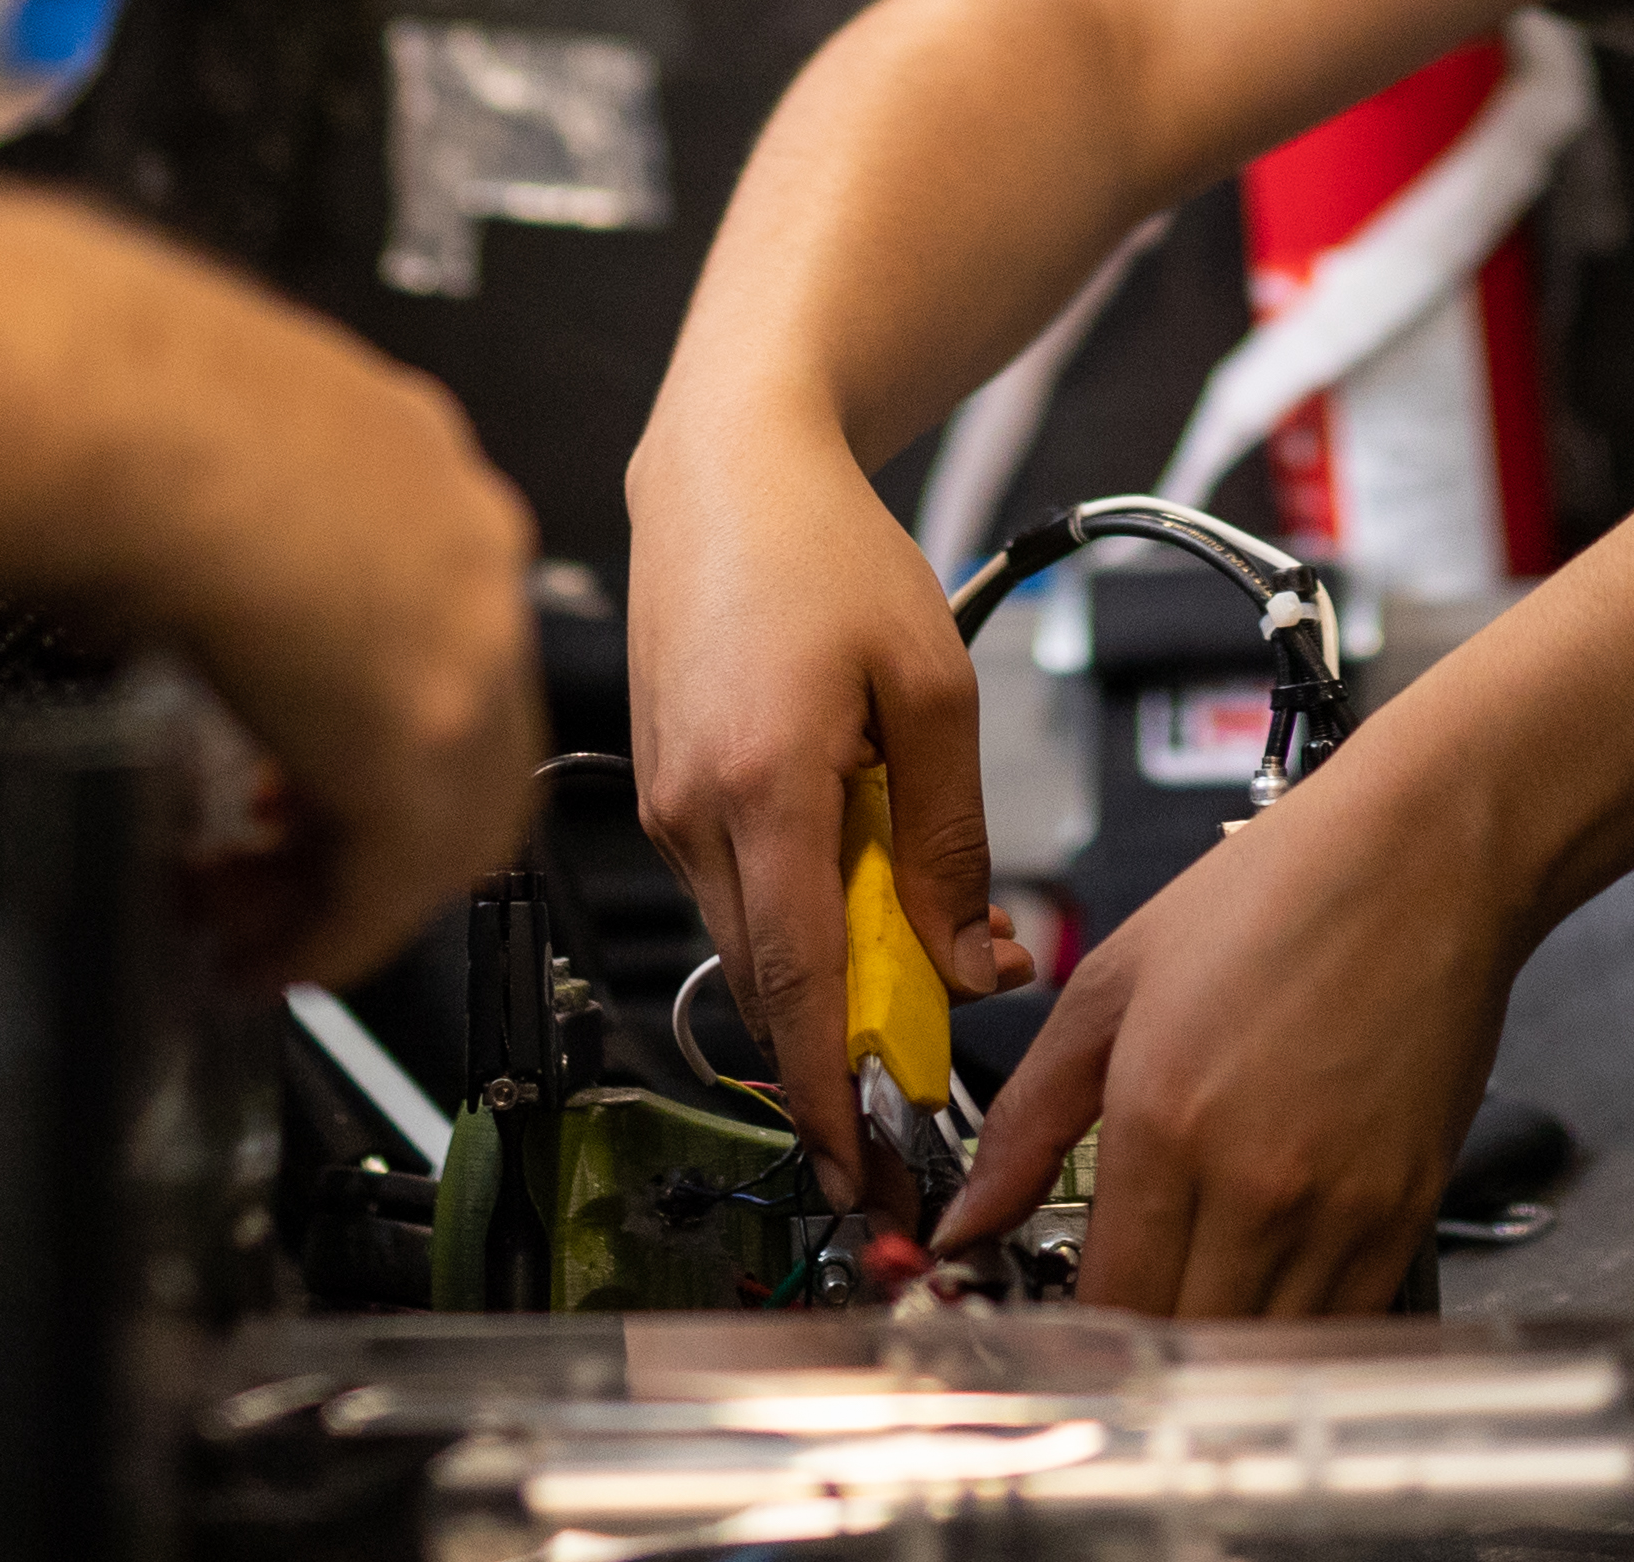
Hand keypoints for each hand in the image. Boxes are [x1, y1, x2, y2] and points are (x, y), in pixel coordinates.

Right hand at [131, 261, 543, 982]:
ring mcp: (467, 642)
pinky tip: (258, 955)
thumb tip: (130, 590)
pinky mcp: (424, 734)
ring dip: (347, 888)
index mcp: (415, 468)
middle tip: (272, 865)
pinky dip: (330, 936)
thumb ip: (206, 534)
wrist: (131, 406)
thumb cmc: (129, 401)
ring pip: (451, 819)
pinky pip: (396, 878)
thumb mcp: (201, 459)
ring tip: (246, 923)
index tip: (295, 773)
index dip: (363, 720)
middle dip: (366, 819)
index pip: (437, 635)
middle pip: (469, 737)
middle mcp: (468, 552)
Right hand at [625, 406, 1031, 1201]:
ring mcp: (663, 804)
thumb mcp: (934, 689)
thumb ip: (950, 840)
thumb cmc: (830, 552)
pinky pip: (732, 887)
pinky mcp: (660, 789)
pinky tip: (852, 863)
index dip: (831, 1091)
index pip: (796, 985)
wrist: (725, 467)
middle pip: (771, 983)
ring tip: (910, 932)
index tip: (865, 1165)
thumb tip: (973, 961)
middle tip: (925, 1069)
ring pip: (750, 941)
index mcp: (761, 787)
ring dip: (824, 969)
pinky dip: (793, 906)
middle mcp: (690, 811)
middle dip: (844, 1044)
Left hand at [940, 745, 1523, 1314]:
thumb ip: (1025, 1122)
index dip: (1073, 1333)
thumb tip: (967, 1221)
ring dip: (1214, 1346)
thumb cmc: (1277, 895)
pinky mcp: (1407, 1211)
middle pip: (1179, 1346)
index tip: (1059, 1319)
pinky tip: (1265, 1280)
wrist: (1424, 854)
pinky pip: (1340, 1324)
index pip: (1105, 1303)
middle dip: (1137, 1351)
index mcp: (1164, 1123)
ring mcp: (1341, 1208)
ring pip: (1259, 1352)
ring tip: (1191, 1295)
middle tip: (1119, 1318)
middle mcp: (1254, 1183)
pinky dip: (1292, 1327)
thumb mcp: (1111, 985)